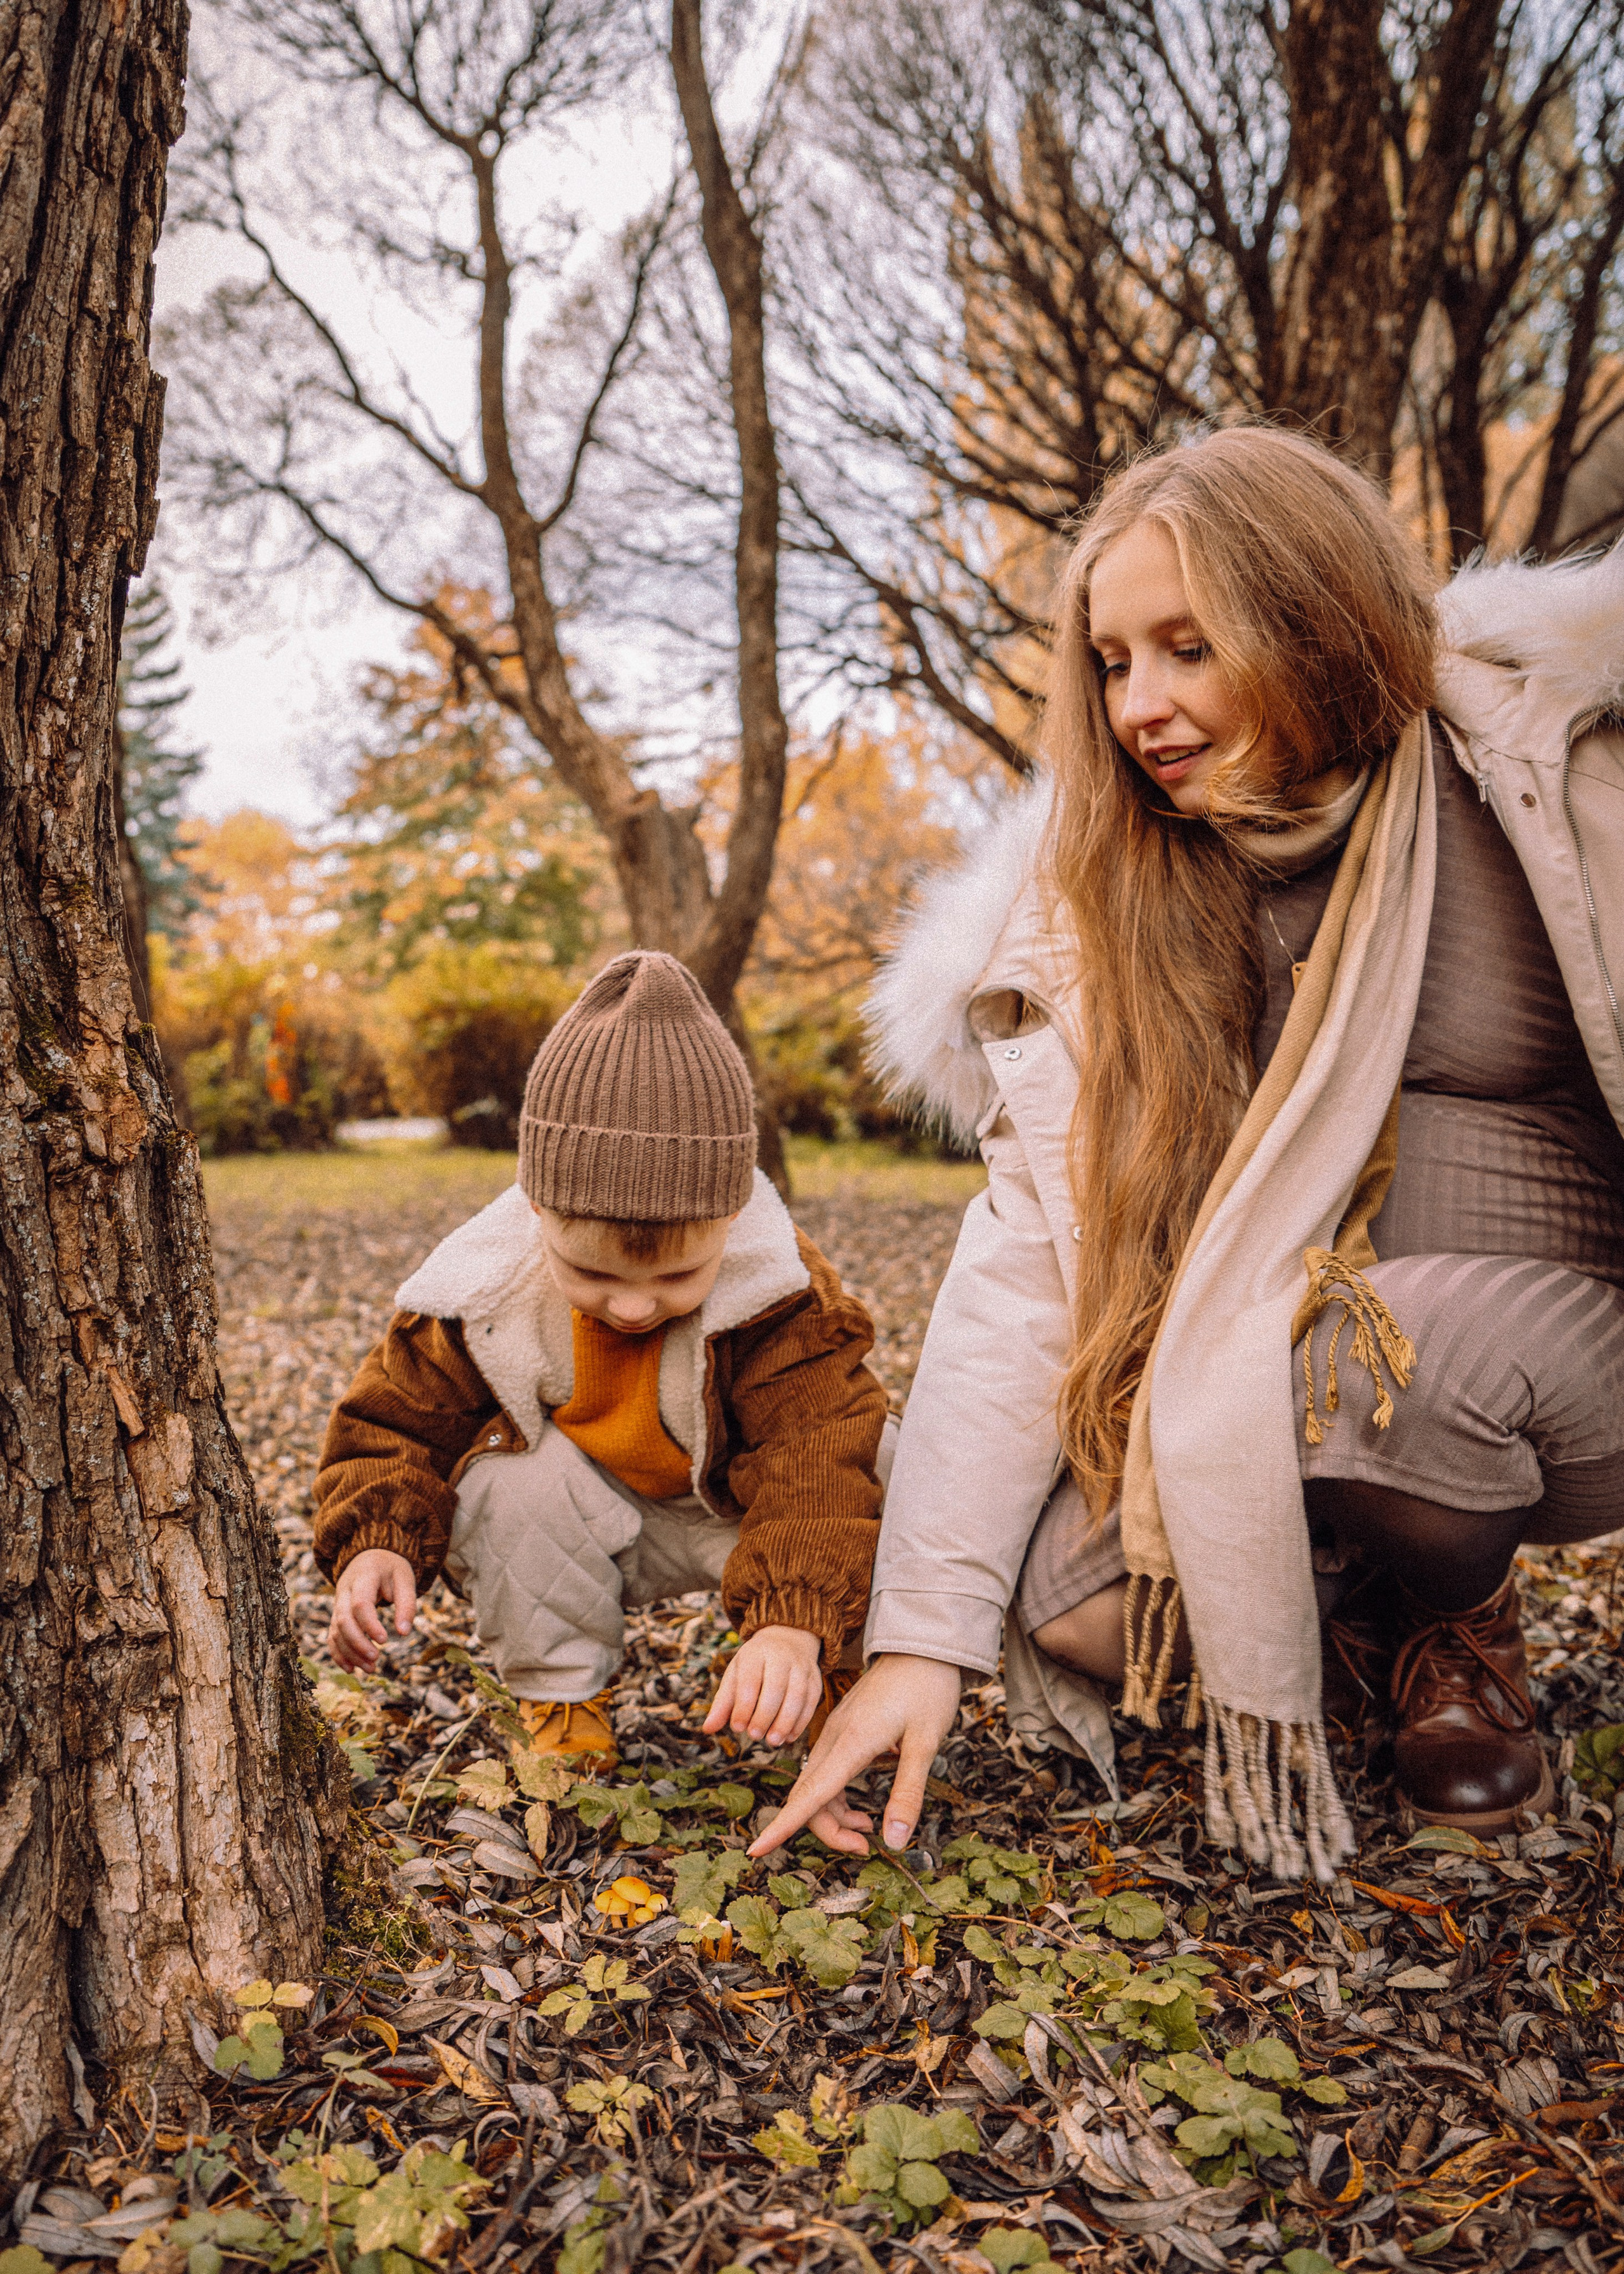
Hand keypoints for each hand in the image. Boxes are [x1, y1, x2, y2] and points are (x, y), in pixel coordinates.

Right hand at [329, 1548, 417, 1671]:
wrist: (370, 1556)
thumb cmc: (391, 1569)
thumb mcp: (405, 1579)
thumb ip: (407, 1604)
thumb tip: (404, 1633)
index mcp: (364, 1577)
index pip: (360, 1604)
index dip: (370, 1625)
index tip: (385, 1640)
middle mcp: (345, 1591)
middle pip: (343, 1620)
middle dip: (358, 1643)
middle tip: (376, 1658)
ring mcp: (338, 1603)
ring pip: (336, 1631)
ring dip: (350, 1653)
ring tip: (370, 1668)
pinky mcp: (337, 1614)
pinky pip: (331, 1636)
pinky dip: (338, 1653)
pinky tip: (351, 1668)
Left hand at [703, 1625, 822, 1746]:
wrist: (788, 1638)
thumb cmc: (755, 1663)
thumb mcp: (736, 1674)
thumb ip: (723, 1703)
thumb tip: (707, 1729)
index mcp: (755, 1653)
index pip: (750, 1680)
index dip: (744, 1706)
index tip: (737, 1728)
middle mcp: (781, 1657)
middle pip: (775, 1688)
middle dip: (764, 1715)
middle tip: (754, 1736)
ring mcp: (801, 1666)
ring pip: (797, 1695)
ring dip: (785, 1721)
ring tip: (773, 1741)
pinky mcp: (815, 1677)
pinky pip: (811, 1701)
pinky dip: (801, 1722)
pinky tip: (789, 1737)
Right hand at [746, 1654, 962, 1860]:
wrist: (921, 1646)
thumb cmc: (927, 1689)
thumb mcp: (926, 1742)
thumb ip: (907, 1792)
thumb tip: (893, 1841)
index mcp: (851, 1741)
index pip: (810, 1795)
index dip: (783, 1827)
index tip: (757, 1852)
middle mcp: (834, 1737)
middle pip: (809, 1796)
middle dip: (827, 1831)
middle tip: (864, 1847)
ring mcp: (835, 1733)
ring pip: (817, 1787)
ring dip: (834, 1817)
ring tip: (867, 1831)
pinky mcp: (843, 1731)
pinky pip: (827, 1773)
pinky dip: (838, 1799)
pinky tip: (863, 1809)